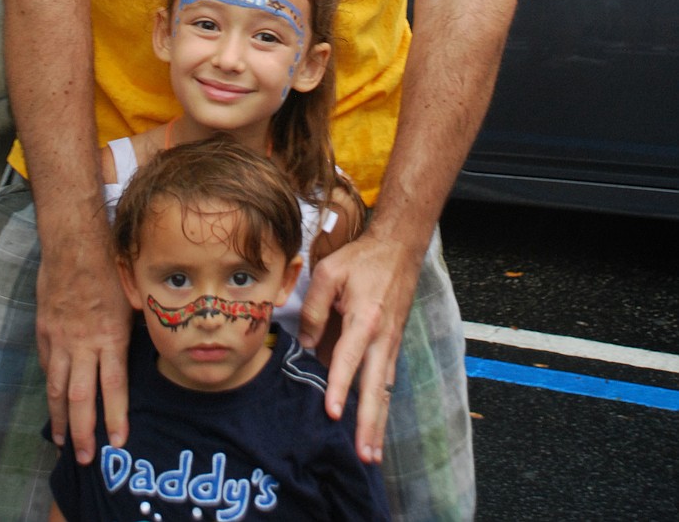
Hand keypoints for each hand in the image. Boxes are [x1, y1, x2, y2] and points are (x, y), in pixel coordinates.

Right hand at [37, 249, 131, 463]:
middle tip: (87, 459)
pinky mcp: (45, 330)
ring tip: (63, 441)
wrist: (73, 242)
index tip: (118, 442)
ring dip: (60, 419)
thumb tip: (148, 346)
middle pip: (80, 397)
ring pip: (57, 387)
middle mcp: (83, 342)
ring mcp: (60, 338)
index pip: (113, 386)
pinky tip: (54, 401)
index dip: (115, 416)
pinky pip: (47, 364)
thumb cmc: (109, 264)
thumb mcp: (131, 297)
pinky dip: (51, 386)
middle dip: (84, 432)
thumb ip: (135, 326)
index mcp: (110, 334)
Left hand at [298, 229, 423, 462]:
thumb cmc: (362, 259)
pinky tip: (375, 427)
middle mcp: (383, 338)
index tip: (333, 414)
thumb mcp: (330, 273)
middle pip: (375, 388)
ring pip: (384, 391)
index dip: (340, 387)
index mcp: (366, 318)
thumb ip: (315, 310)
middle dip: (368, 424)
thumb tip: (305, 346)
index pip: (349, 359)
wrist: (399, 248)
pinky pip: (386, 382)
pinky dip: (381, 407)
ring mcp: (391, 344)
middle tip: (363, 455)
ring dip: (378, 424)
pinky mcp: (393, 345)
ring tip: (371, 455)